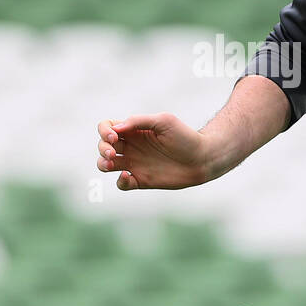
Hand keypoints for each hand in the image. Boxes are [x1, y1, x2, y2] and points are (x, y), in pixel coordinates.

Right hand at [96, 113, 210, 189]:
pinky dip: (120, 181)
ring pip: (106, 164)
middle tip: (113, 153)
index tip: (115, 136)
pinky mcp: (141, 180)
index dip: (104, 131)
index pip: (108, 127)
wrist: (202, 159)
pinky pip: (121, 183)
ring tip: (111, 163)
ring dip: (102, 164)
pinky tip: (128, 177)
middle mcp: (132, 146)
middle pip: (103, 146)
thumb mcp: (164, 121)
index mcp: (135, 130)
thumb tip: (116, 128)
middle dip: (103, 148)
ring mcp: (135, 164)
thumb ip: (139, 121)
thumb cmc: (185, 137)